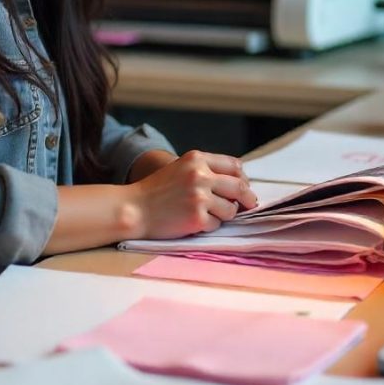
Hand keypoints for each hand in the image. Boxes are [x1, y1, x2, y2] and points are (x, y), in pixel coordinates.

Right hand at [127, 150, 256, 239]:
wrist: (134, 209)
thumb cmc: (157, 191)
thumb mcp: (180, 168)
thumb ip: (207, 170)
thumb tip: (240, 184)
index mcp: (197, 159)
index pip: (235, 166)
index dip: (243, 179)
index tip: (244, 188)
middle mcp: (200, 175)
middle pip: (239, 187)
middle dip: (247, 199)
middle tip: (249, 205)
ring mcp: (199, 197)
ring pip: (231, 209)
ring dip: (224, 214)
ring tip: (206, 213)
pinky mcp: (197, 218)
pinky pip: (217, 225)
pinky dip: (209, 226)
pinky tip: (194, 222)